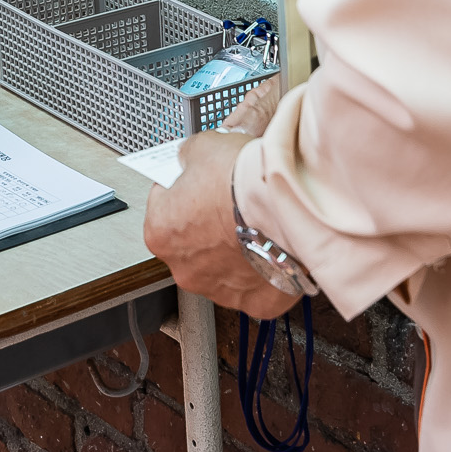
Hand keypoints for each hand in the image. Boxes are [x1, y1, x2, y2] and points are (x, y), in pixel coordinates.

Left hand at [142, 85, 301, 319]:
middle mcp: (184, 267)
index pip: (164, 206)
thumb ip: (188, 157)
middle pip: (191, 243)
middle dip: (208, 226)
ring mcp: (219, 289)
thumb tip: (188, 159)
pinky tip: (274, 248)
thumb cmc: (244, 179)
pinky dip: (264, 270)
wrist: (291, 201)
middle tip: (231, 205)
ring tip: (257, 226)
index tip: (200, 184)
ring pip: (222, 268)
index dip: (185, 190)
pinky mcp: (255, 304)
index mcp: (160, 231)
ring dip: (234, 252)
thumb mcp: (203, 147)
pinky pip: (256, 287)